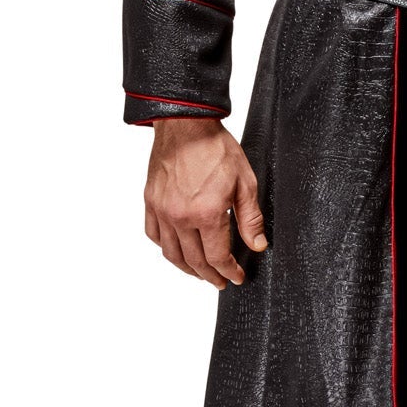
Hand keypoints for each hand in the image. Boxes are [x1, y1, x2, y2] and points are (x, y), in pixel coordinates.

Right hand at [144, 117, 266, 288]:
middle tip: (220, 281)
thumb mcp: (244, 182)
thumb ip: (250, 218)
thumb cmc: (215, 148)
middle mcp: (181, 217)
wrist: (186, 125)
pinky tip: (176, 250)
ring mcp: (162, 210)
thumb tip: (256, 245)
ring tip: (200, 272)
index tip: (236, 277)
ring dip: (187, 268)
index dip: (229, 271)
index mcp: (206, 213)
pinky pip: (154, 234)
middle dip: (210, 276)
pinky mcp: (151, 202)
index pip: (217, 257)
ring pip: (171, 253)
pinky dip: (165, 247)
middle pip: (194, 261)